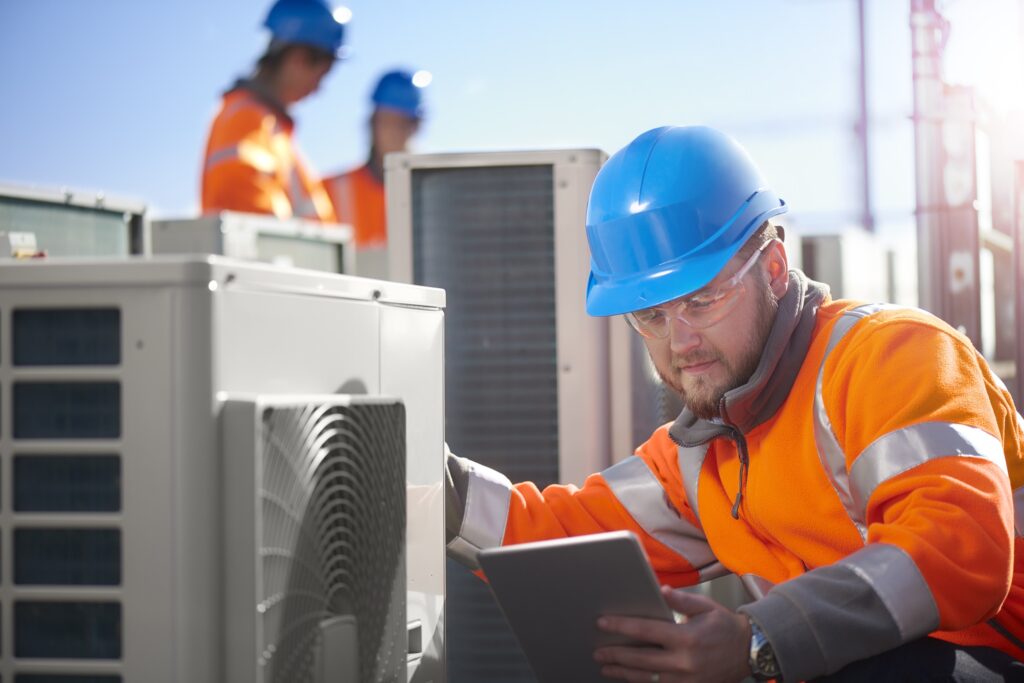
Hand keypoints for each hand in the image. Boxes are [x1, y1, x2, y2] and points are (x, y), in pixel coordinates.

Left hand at [594, 586, 751, 682]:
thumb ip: (681, 600)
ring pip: (647, 678)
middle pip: (641, 660)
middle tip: (598, 652)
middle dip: (616, 655)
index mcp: (686, 638)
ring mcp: (687, 680)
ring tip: (606, 668)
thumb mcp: (705, 607)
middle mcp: (684, 662)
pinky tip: (629, 679)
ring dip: (624, 673)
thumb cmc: (726, 626)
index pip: (646, 631)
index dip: (621, 627)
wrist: (751, 652)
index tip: (603, 623)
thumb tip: (660, 590)